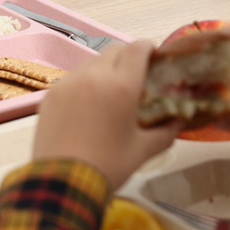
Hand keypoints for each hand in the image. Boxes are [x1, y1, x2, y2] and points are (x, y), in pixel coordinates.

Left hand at [33, 40, 182, 189]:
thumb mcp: (143, 150)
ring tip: (111, 89)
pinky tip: (88, 103)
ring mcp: (69, 83)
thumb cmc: (108, 166)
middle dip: (128, 56)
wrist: (63, 182)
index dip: (148, 47)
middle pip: (114, 50)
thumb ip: (165, 132)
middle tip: (135, 73)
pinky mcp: (51, 94)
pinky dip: (85, 82)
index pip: (137, 49)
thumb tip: (178, 122)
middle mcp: (94, 76)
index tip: (154, 54)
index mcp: (122, 86)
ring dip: (105, 67)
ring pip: (91, 62)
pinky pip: (73, 78)